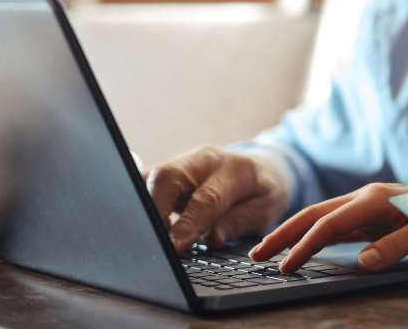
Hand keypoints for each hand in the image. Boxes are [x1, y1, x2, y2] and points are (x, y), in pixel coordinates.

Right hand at [146, 145, 290, 253]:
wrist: (262, 168)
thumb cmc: (263, 191)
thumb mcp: (265, 210)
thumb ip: (238, 222)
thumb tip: (212, 239)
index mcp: (236, 168)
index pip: (207, 197)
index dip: (189, 223)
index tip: (176, 247)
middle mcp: (205, 159)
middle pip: (168, 178)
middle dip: (155, 211)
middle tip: (155, 243)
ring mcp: (184, 162)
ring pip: (152, 179)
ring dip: (145, 208)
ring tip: (148, 238)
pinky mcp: (169, 171)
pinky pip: (147, 182)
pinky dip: (142, 203)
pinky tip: (144, 225)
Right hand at [249, 182, 407, 273]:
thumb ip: (396, 246)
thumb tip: (362, 262)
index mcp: (374, 199)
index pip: (329, 223)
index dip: (305, 245)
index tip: (285, 267)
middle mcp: (366, 198)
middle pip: (315, 214)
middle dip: (284, 233)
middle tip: (255, 255)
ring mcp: (368, 206)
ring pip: (322, 218)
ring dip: (295, 234)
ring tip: (270, 252)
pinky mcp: (373, 216)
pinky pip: (337, 226)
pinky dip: (315, 236)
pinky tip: (304, 248)